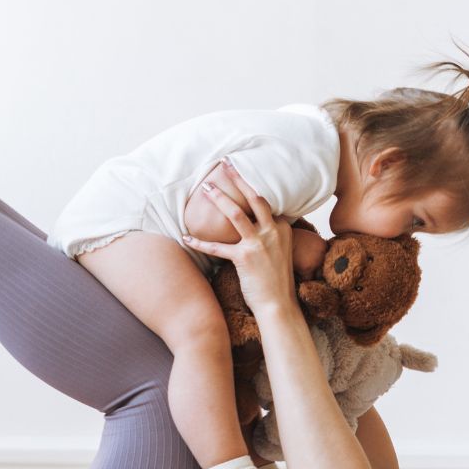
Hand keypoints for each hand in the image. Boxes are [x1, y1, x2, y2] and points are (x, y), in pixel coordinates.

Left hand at [181, 161, 297, 313]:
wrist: (278, 305)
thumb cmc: (276, 280)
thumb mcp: (281, 251)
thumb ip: (270, 235)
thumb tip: (255, 224)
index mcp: (282, 228)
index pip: (266, 202)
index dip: (251, 187)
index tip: (240, 173)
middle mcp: (272, 231)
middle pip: (255, 197)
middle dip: (238, 179)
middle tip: (226, 164)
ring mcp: (259, 244)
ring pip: (236, 214)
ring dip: (219, 198)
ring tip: (206, 188)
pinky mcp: (244, 258)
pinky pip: (217, 247)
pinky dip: (200, 242)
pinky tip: (186, 237)